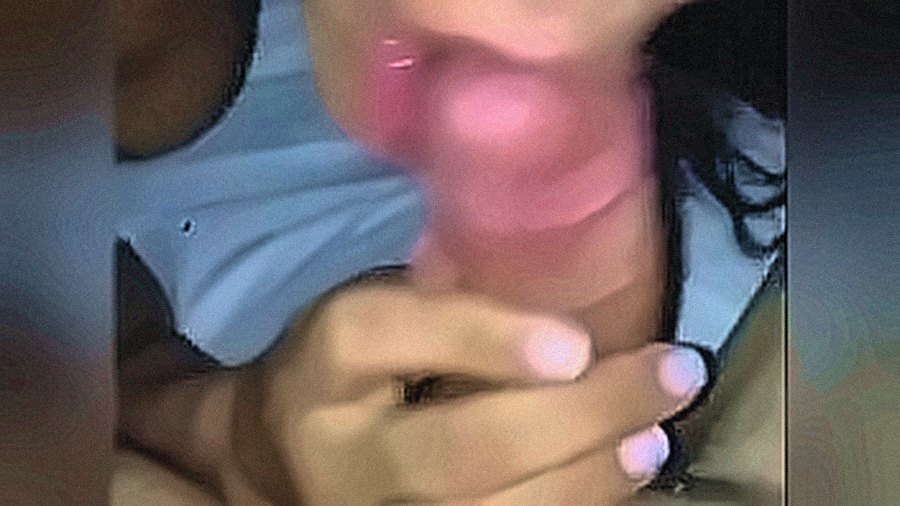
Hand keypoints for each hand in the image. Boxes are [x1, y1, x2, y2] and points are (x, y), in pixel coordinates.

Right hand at [229, 283, 707, 504]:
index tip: (574, 344)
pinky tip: (622, 473)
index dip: (480, 341)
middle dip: (580, 417)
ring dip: (592, 475)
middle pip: (463, 449)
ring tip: (657, 434)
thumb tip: (567, 283)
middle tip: (671, 376)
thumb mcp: (378, 311)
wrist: (288, 461)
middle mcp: (346, 455)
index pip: (383, 338)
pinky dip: (575, 504)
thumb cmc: (355, 370)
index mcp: (328, 363)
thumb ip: (447, 302)